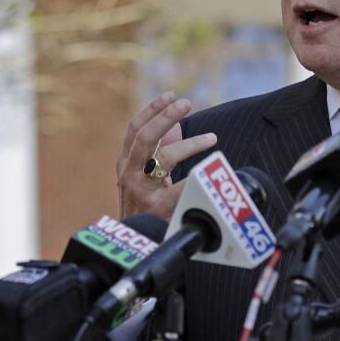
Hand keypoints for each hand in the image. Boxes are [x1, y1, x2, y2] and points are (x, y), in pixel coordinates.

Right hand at [116, 92, 217, 219]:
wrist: (134, 244)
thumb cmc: (143, 206)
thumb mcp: (144, 176)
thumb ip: (157, 152)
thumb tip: (175, 126)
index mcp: (126, 162)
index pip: (135, 128)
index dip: (152, 109)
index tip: (171, 95)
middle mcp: (129, 172)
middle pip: (145, 136)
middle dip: (165, 116)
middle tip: (186, 103)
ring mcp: (141, 189)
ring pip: (165, 158)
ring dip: (191, 144)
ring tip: (212, 137)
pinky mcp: (157, 206)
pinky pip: (181, 186)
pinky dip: (198, 176)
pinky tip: (213, 169)